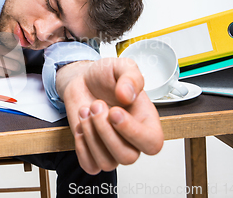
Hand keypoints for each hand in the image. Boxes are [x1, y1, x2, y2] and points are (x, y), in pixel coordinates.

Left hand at [56, 58, 163, 174]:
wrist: (83, 79)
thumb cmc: (106, 76)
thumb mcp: (121, 66)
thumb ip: (130, 76)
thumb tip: (128, 95)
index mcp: (146, 120)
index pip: (152, 143)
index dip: (133, 132)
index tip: (115, 111)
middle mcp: (131, 139)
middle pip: (128, 157)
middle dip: (105, 130)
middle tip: (96, 105)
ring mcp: (112, 148)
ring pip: (107, 162)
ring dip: (91, 135)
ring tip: (87, 110)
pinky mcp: (92, 151)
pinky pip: (90, 166)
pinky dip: (82, 148)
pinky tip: (80, 126)